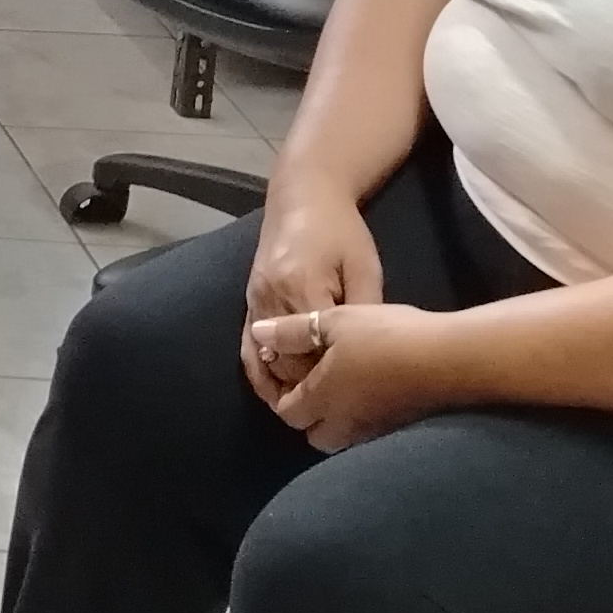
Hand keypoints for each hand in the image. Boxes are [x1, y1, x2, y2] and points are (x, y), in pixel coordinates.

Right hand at [240, 180, 382, 410]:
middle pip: (286, 361)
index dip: (330, 381)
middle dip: (308, 390)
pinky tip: (273, 390)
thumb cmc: (342, 230)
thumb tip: (365, 355)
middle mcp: (271, 298)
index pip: (313, 352)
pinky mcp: (249, 298)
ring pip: (264, 358)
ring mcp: (255, 299)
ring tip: (303, 412)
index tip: (352, 403)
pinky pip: (247, 344)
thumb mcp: (364, 268)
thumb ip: (363, 311)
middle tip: (334, 417)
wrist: (303, 195)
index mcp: (302, 288)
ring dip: (282, 386)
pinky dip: (259, 369)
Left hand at [247, 301, 457, 450]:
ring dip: (336, 418)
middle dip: (308, 415)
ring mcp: (374, 431)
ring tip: (342, 383)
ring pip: (343, 437)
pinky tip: (371, 388)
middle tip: (314, 382)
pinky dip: (361, 416)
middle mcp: (345, 424)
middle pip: (314, 434)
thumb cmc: (385, 336)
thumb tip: (258, 334)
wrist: (450, 359)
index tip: (286, 370)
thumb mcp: (333, 321)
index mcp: (322, 400)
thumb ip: (292, 331)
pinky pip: (368, 432)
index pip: (287, 412)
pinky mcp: (399, 429)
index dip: (281, 393)